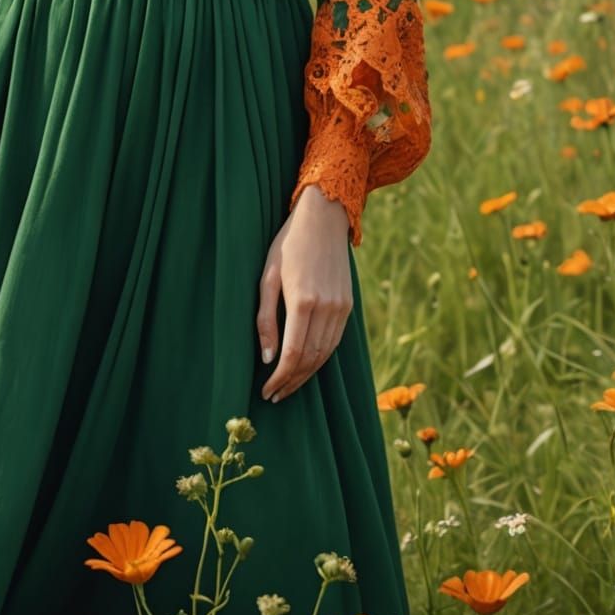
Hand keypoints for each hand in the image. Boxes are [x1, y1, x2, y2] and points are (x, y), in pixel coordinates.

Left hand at [255, 187, 353, 403]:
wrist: (324, 218)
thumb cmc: (287, 244)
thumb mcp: (268, 276)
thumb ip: (265, 318)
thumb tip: (267, 358)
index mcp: (304, 301)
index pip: (293, 353)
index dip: (280, 377)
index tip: (267, 391)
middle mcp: (327, 308)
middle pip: (311, 359)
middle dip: (292, 382)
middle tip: (275, 396)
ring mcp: (341, 307)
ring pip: (325, 354)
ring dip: (307, 375)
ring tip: (287, 386)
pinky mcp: (348, 305)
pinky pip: (335, 342)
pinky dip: (321, 359)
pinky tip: (306, 366)